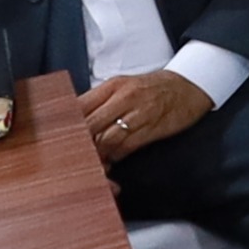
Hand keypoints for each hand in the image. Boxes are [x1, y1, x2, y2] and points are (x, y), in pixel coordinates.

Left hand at [74, 68, 212, 165]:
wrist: (190, 86)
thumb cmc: (152, 88)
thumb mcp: (123, 87)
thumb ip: (99, 102)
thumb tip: (73, 123)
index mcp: (112, 86)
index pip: (79, 107)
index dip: (66, 127)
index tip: (58, 140)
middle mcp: (124, 98)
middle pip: (90, 125)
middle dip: (78, 144)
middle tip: (70, 157)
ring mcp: (139, 113)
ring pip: (106, 139)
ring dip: (96, 154)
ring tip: (90, 162)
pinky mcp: (153, 128)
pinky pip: (126, 147)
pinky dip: (115, 156)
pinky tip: (111, 160)